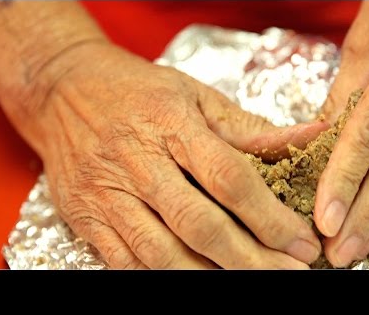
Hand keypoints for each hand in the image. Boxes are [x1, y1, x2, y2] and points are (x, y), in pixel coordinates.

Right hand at [36, 42, 327, 268]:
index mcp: (170, 122)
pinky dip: (163, 275)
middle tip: (291, 272)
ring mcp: (105, 192)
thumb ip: (246, 126)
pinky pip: (124, 260)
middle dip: (250, 258)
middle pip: (199, 224)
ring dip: (210, 275)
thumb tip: (305, 138)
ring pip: (161, 252)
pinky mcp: (84, 214)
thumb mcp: (193, 94)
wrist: (62, 89)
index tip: (302, 241)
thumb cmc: (134, 89)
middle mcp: (136, 160)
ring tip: (250, 280)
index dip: (270, 217)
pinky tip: (197, 277)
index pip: (227, 178)